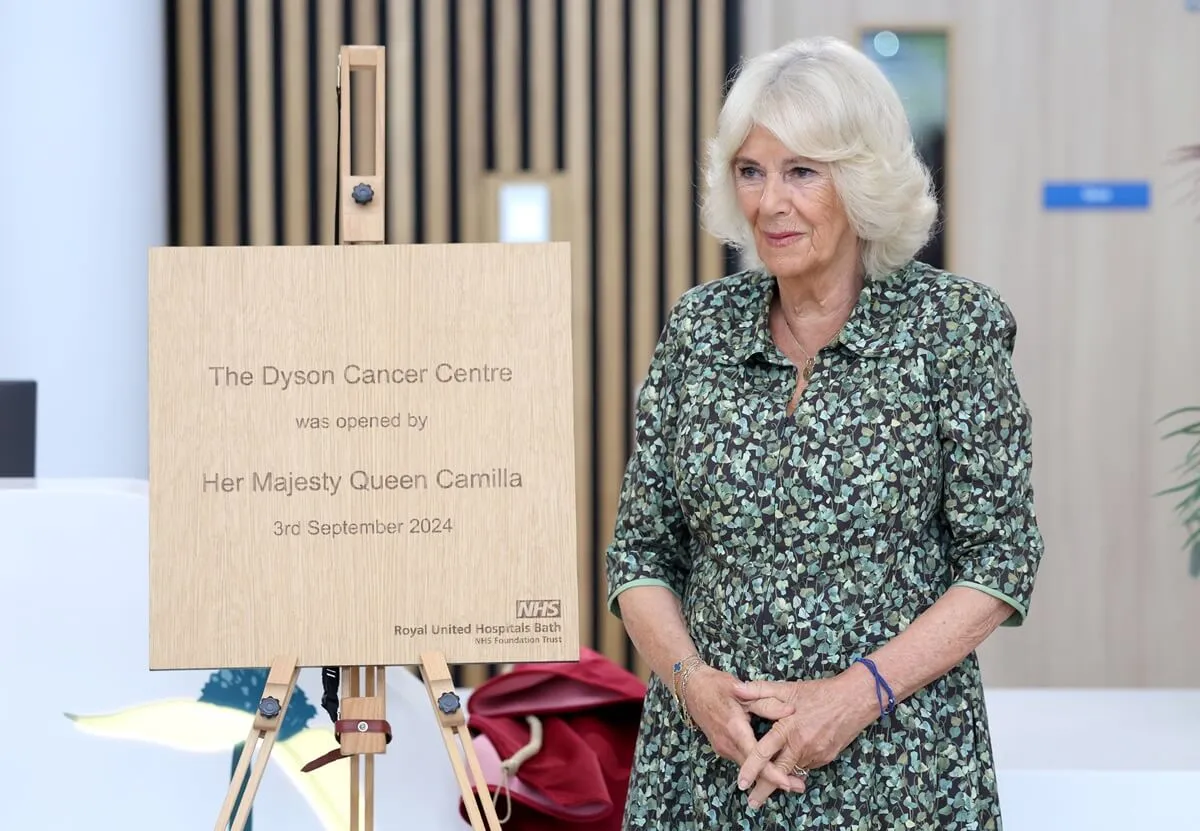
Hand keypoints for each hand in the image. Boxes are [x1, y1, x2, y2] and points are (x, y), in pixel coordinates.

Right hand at [682, 665, 804, 794]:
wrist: (691, 688)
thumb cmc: (716, 686)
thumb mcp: (743, 690)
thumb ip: (767, 703)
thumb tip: (791, 711)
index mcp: (735, 729)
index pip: (755, 757)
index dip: (772, 773)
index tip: (788, 783)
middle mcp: (727, 743)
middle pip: (753, 770)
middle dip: (776, 780)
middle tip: (799, 786)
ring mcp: (723, 748)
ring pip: (747, 767)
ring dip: (767, 775)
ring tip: (791, 779)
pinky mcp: (722, 748)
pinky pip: (741, 761)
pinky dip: (756, 767)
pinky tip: (770, 766)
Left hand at [730, 675, 875, 808]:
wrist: (855, 700)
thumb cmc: (820, 692)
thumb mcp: (788, 688)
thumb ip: (760, 690)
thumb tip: (736, 689)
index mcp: (788, 728)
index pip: (763, 752)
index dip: (751, 769)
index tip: (741, 782)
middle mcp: (801, 745)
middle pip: (778, 773)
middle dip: (764, 789)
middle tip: (752, 802)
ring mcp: (815, 754)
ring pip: (793, 771)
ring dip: (781, 779)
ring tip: (767, 788)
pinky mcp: (826, 758)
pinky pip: (806, 766)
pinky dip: (796, 767)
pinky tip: (789, 767)